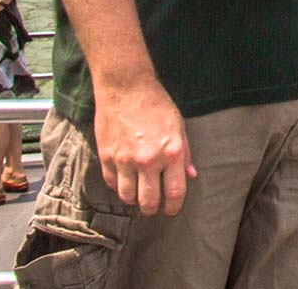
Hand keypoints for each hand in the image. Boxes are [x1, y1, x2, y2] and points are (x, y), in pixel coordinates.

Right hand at [94, 76, 196, 215]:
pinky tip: (125, 179)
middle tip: (154, 205)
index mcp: (171, 152)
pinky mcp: (106, 157)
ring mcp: (124, 160)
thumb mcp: (178, 126)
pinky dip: (119, 186)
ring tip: (139, 192)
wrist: (126, 89)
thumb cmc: (156, 105)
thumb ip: (185, 154)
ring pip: (127, 197)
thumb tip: (190, 176)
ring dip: (134, 199)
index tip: (172, 209)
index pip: (174, 192)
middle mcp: (148, 160)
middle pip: (148, 202)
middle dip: (153, 208)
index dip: (173, 207)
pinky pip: (112, 184)